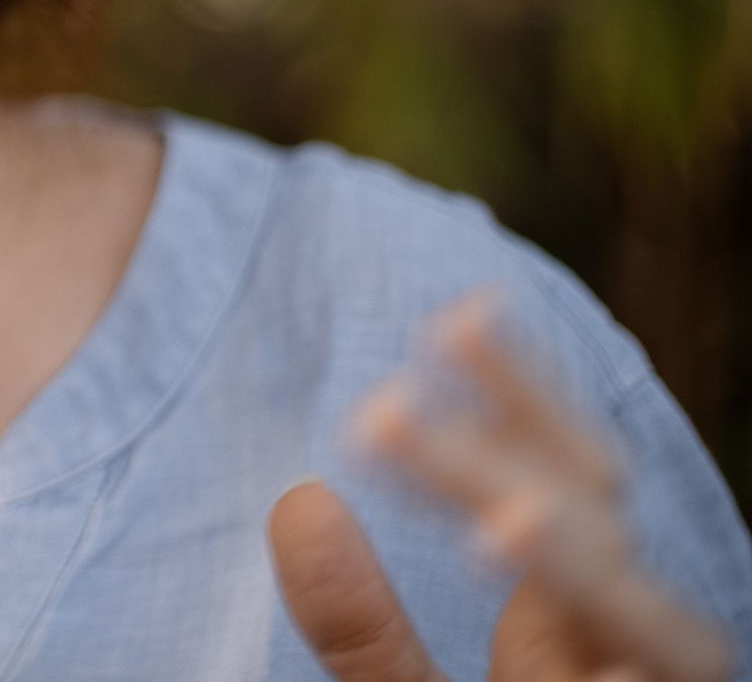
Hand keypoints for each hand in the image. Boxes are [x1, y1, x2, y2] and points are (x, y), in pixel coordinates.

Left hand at [267, 293, 733, 681]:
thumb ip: (367, 636)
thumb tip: (297, 503)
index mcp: (581, 619)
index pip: (564, 477)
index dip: (522, 395)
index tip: (456, 312)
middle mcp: (637, 650)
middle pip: (595, 526)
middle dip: (503, 462)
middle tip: (386, 406)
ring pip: (644, 616)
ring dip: (575, 563)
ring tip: (499, 518)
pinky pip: (659, 678)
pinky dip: (604, 645)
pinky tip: (551, 586)